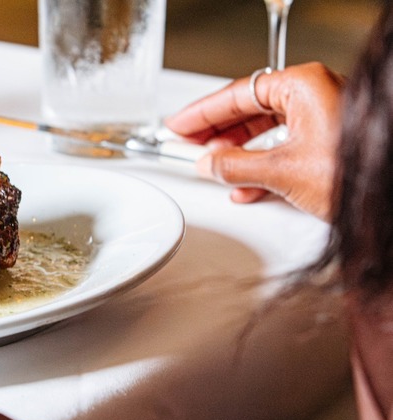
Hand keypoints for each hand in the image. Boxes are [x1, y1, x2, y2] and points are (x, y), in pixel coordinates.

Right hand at [165, 62, 344, 219]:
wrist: (389, 203)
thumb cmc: (357, 174)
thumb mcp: (281, 171)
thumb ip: (235, 165)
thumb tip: (210, 163)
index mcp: (303, 85)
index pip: (238, 94)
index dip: (202, 112)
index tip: (179, 125)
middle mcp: (315, 95)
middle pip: (250, 110)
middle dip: (218, 133)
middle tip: (189, 144)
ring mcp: (324, 118)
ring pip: (266, 131)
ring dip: (237, 153)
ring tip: (213, 167)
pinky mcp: (328, 142)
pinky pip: (283, 147)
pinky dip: (260, 166)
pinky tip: (244, 185)